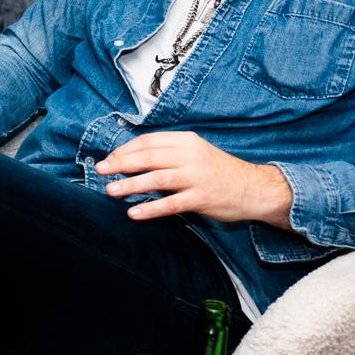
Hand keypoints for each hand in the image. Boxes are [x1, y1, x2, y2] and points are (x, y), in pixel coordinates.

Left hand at [95, 132, 292, 226]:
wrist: (254, 188)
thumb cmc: (217, 170)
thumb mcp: (194, 153)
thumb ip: (167, 153)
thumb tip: (130, 158)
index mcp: (186, 141)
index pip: (148, 142)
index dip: (125, 150)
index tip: (108, 159)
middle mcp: (191, 156)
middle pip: (149, 157)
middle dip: (121, 163)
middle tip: (100, 171)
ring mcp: (197, 177)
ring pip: (157, 179)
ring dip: (131, 185)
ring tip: (110, 190)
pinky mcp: (202, 198)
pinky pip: (171, 204)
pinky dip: (151, 209)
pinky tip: (134, 213)